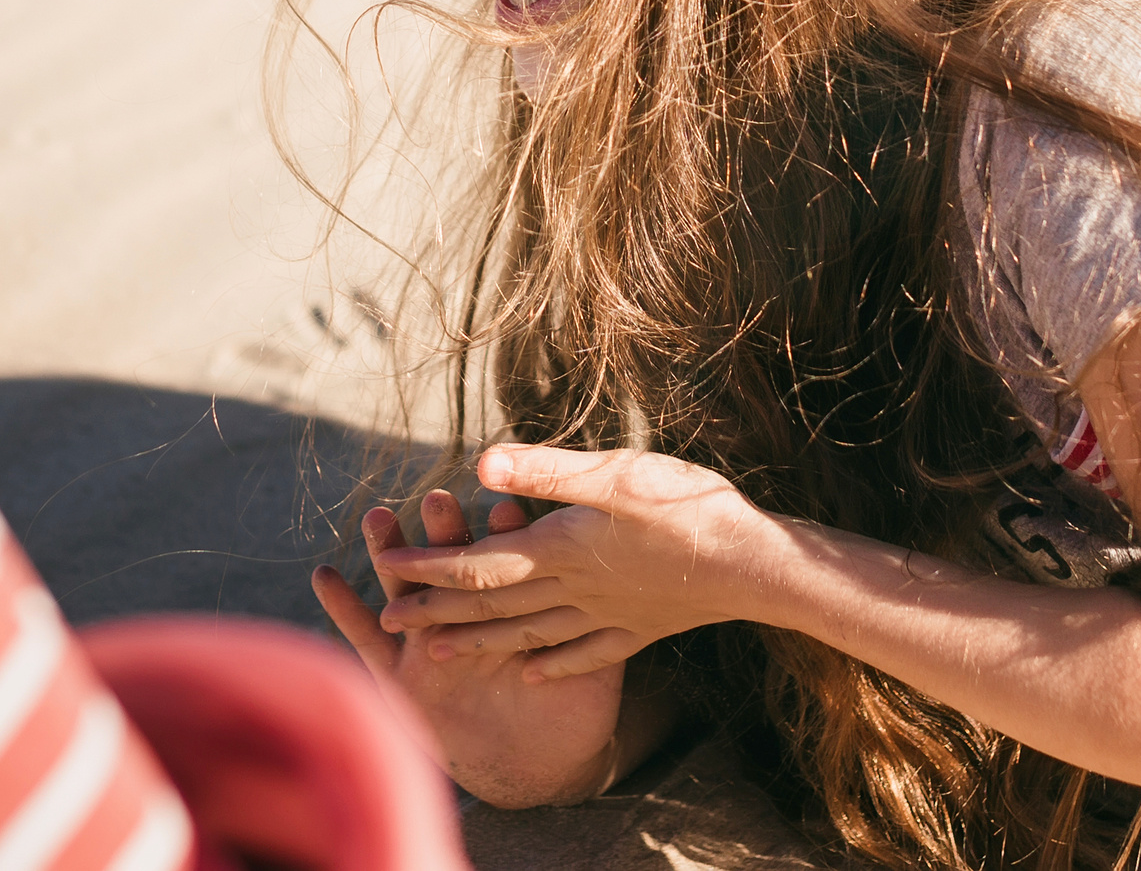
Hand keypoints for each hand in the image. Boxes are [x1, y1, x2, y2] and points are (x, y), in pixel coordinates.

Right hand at [312, 488, 625, 805]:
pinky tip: (325, 577)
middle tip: (439, 499)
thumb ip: (603, 635)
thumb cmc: (576, 713)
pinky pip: (367, 642)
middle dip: (447, 537)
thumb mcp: (596, 670)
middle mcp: (471, 618)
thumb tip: (623, 598)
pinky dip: (345, 611)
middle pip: (456, 569)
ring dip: (392, 557)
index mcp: (517, 608)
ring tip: (378, 520)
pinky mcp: (401, 676)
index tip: (504, 506)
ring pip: (409, 592)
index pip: (512, 564)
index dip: (508, 539)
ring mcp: (431, 644)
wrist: (543, 769)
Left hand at [372, 445, 775, 681]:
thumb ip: (546, 473)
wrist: (752, 564)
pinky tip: (536, 674)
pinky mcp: (638, 628)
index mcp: (561, 550)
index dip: (430, 570)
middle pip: (493, 606)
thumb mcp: (615, 475)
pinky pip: (584, 653)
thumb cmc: (687, 509)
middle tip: (389, 624)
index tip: (388, 572)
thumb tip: (480, 465)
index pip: (478, 566)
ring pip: (529, 633)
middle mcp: (574, 589)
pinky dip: (554, 664)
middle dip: (438, 613)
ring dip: (482, 643)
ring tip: (441, 654)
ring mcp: (606, 615)